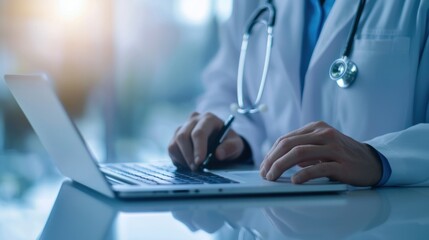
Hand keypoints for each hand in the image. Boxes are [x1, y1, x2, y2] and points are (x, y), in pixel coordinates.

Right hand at [168, 112, 244, 170]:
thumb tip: (218, 154)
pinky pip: (171, 149)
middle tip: (196, 169)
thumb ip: (230, 148)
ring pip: (174, 143)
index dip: (198, 148)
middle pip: (183, 136)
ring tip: (194, 168)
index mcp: (208, 118)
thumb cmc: (228, 142)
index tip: (199, 162)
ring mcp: (183, 127)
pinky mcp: (175, 136)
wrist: (221, 142)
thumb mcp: (236, 144)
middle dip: (188, 155)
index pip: (199, 132)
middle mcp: (193, 120)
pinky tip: (189, 164)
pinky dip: (178, 159)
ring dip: (182, 159)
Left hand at [260, 121, 381, 185]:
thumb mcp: (321, 146)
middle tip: (264, 174)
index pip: (285, 139)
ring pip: (299, 154)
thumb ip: (302, 149)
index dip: (271, 153)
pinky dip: (303, 175)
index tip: (263, 166)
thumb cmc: (343, 155)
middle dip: (272, 160)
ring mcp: (333, 148)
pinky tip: (294, 181)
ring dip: (281, 166)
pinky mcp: (342, 163)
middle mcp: (324, 134)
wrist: (373, 162)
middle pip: (288, 144)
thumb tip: (278, 160)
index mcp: (316, 128)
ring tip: (272, 177)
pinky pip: (318, 168)